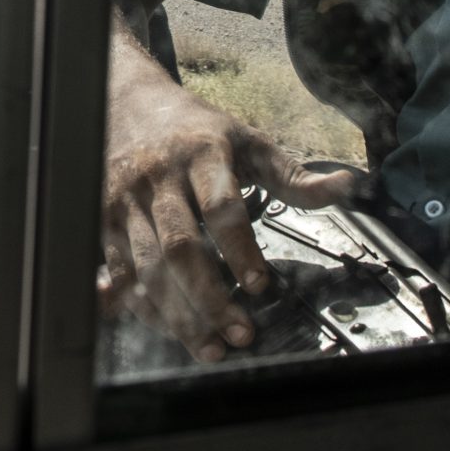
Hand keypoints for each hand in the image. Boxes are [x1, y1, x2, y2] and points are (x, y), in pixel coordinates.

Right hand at [100, 49, 358, 363]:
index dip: (240, 249)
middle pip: (180, 246)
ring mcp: (125, 201)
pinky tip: (170, 330)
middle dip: (210, 297)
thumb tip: (347, 186)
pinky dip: (144, 306)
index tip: (261, 286)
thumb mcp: (247, 141)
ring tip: (210, 347)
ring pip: (148, 267)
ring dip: (178, 313)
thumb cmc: (194, 129)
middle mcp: (157, 178)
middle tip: (240, 334)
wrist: (126, 104)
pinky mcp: (102, 220)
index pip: (221, 206)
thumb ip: (294, 175)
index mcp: (200, 154)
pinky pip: (121, 272)